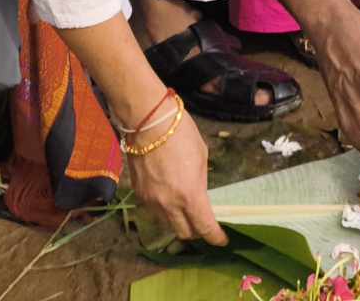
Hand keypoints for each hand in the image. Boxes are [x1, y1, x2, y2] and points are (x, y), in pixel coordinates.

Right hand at [123, 105, 224, 244]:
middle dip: (196, 231)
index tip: (221, 239)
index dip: (215, 237)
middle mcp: (169, 204)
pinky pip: (153, 210)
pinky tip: (168, 194)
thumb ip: (200, 181)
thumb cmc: (180, 132)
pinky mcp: (138, 193)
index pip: (204, 227)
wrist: (148, 120)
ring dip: (178, 220)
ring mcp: (151, 201)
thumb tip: (198, 194)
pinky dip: (163, 208)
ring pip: (166, 223)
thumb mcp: (201, 156)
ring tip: (184, 207)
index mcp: (190, 195)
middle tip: (203, 222)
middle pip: (184, 232)